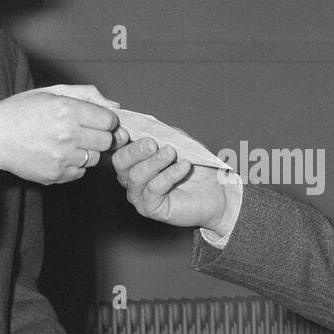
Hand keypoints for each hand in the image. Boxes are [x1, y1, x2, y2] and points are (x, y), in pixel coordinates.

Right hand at [0, 89, 117, 183]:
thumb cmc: (21, 111)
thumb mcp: (51, 91)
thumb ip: (87, 95)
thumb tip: (115, 107)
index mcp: (66, 110)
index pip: (109, 121)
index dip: (106, 120)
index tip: (96, 120)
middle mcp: (66, 135)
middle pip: (107, 141)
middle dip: (100, 136)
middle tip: (84, 132)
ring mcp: (61, 157)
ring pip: (95, 158)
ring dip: (87, 151)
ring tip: (67, 143)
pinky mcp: (56, 175)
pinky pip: (81, 172)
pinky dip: (75, 165)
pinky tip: (58, 154)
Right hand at [112, 137, 234, 233]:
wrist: (216, 190)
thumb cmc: (196, 167)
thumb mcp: (179, 142)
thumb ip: (163, 133)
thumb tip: (148, 126)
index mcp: (134, 159)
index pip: (117, 147)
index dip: (118, 138)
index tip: (127, 131)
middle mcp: (131, 177)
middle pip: (120, 162)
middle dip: (135, 150)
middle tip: (152, 144)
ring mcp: (139, 194)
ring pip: (136, 176)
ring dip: (154, 161)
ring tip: (171, 153)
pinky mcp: (150, 208)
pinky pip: (153, 189)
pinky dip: (169, 175)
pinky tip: (184, 166)